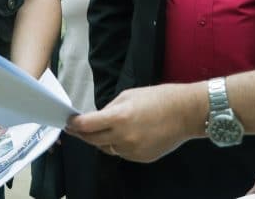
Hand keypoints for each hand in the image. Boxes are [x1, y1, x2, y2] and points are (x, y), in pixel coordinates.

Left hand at [66, 83, 198, 162]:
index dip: (75, 124)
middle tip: (76, 128)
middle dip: (83, 134)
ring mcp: (132, 150)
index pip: (87, 125)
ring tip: (103, 129)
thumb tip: (97, 119)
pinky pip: (122, 153)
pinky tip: (125, 135)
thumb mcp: (128, 95)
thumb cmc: (158, 98)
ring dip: (101, 140)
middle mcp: (123, 137)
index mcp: (119, 117)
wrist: (185, 113)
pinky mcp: (141, 158)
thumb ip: (110, 109)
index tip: (69, 122)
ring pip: (107, 148)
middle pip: (93, 140)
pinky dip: (119, 145)